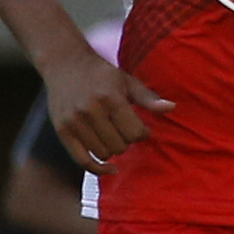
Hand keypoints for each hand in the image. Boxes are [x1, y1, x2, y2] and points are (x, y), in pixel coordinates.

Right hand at [39, 32, 174, 167]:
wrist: (65, 64)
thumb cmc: (101, 74)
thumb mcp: (128, 81)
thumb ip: (148, 98)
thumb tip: (171, 108)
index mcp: (110, 97)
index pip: (134, 132)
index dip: (143, 133)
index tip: (142, 128)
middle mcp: (90, 110)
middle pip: (120, 145)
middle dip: (128, 140)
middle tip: (125, 129)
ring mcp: (74, 122)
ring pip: (104, 153)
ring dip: (113, 149)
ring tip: (113, 135)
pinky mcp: (62, 131)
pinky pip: (82, 160)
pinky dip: (98, 168)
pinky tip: (111, 169)